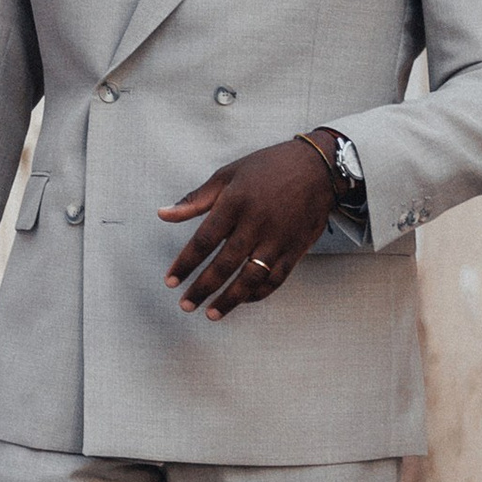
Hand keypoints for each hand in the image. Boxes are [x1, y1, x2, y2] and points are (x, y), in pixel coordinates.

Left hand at [159, 133, 340, 318]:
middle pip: (224, 264)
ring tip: (211, 314)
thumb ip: (196, 199)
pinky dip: (257, 293)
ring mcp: (278, 238)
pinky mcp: (296, 248)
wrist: (319, 166)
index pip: (204, 240)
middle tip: (185, 305)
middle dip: (202, 288)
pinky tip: (242, 300)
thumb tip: (162, 215)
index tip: (171, 281)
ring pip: (250, 278)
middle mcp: (256, 223)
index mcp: (236, 202)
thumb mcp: (228, 174)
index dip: (185, 263)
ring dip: (229, 300)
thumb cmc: (268, 167)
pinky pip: (275, 278)